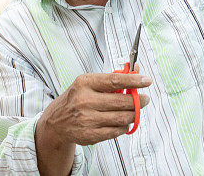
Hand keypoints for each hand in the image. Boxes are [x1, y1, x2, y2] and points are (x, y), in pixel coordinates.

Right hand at [37, 66, 151, 146]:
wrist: (57, 121)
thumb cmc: (77, 99)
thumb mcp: (89, 84)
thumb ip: (113, 78)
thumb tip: (137, 70)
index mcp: (84, 83)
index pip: (114, 80)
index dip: (133, 80)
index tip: (146, 80)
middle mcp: (84, 100)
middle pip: (121, 102)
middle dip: (138, 101)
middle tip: (145, 99)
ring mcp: (87, 119)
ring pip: (122, 118)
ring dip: (133, 115)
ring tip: (134, 111)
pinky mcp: (90, 134)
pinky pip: (117, 131)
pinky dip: (124, 126)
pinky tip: (122, 122)